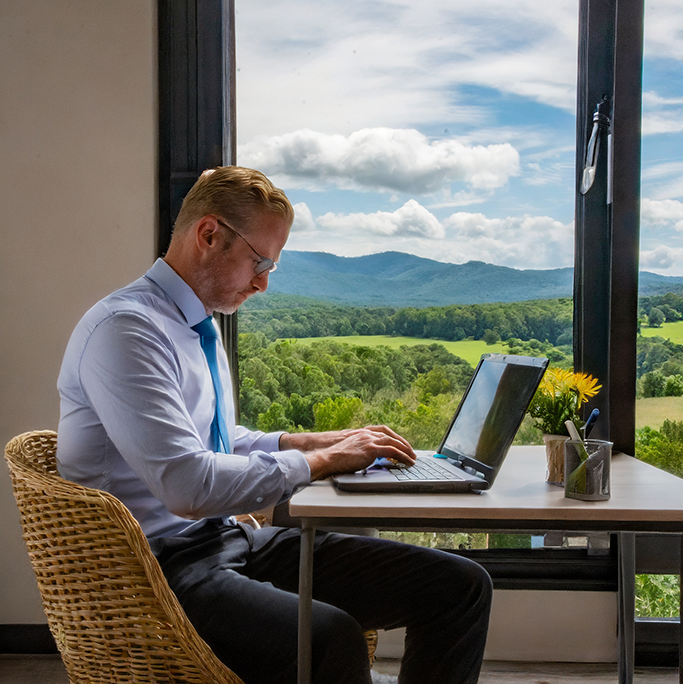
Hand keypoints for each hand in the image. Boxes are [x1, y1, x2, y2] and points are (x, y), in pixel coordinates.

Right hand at [301, 425, 416, 481]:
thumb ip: (361, 450)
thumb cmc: (335, 457)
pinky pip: (393, 452)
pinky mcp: (372, 449)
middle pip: (391, 436)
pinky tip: (408, 462)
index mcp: (363, 433)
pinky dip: (403, 457)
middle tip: (411, 452)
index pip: (384, 432)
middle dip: (403, 444)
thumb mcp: (350, 450)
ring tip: (413, 458)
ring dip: (406, 451)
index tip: (401, 445)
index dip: (395, 439)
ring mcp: (370, 440)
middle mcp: (368, 434)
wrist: (328, 457)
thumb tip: (368, 458)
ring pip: (395, 443)